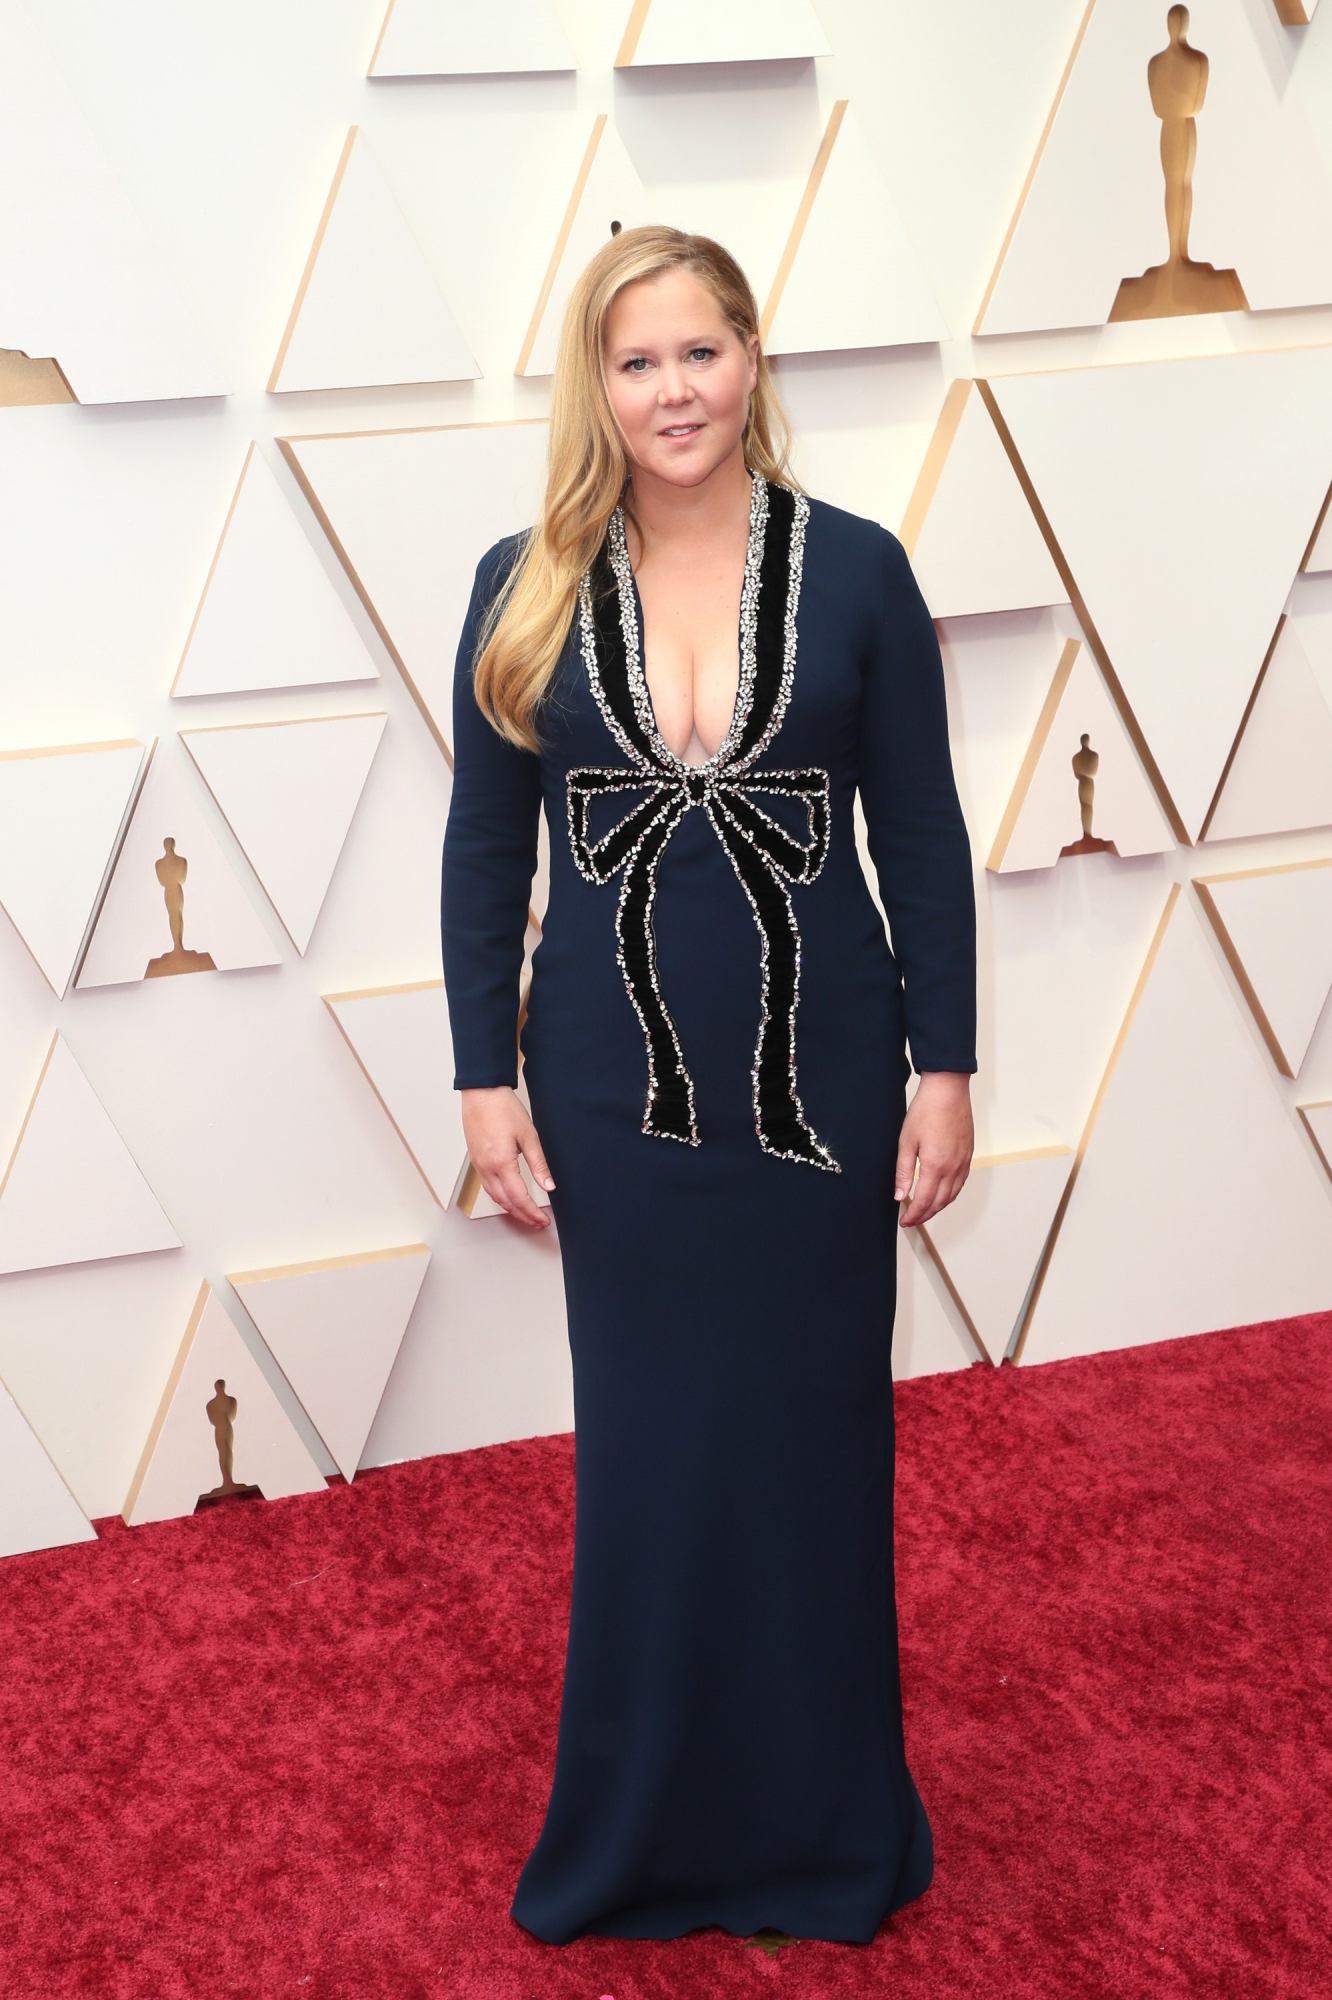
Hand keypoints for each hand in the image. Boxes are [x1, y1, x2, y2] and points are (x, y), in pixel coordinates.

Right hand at [461, 1087, 554, 1228]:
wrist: (481, 1093)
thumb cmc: (503, 1109)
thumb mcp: (528, 1136)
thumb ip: (539, 1164)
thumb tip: (549, 1186)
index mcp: (501, 1163)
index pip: (519, 1198)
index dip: (532, 1212)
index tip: (543, 1220)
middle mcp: (487, 1168)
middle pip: (505, 1203)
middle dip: (523, 1216)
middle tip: (537, 1223)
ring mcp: (478, 1165)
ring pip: (494, 1197)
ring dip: (510, 1209)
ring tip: (525, 1215)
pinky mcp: (475, 1160)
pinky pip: (487, 1186)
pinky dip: (499, 1198)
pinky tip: (508, 1198)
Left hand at [894, 1071, 972, 1227]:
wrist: (947, 1090)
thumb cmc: (926, 1111)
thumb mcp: (906, 1141)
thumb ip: (903, 1172)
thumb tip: (900, 1195)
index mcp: (935, 1166)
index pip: (924, 1201)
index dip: (914, 1215)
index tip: (904, 1221)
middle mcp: (953, 1167)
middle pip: (940, 1202)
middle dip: (925, 1215)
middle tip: (912, 1220)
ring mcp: (963, 1161)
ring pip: (952, 1194)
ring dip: (938, 1207)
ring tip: (925, 1211)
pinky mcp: (968, 1154)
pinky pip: (961, 1183)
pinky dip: (950, 1194)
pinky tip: (941, 1193)